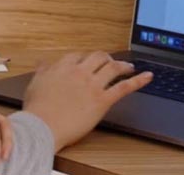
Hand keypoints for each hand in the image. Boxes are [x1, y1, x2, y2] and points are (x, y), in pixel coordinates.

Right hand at [22, 51, 152, 150]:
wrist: (43, 127)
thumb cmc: (38, 109)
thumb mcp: (35, 84)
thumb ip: (42, 71)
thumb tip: (43, 62)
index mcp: (63, 67)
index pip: (78, 55)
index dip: (85, 58)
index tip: (88, 61)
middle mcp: (80, 72)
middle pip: (98, 57)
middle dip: (106, 57)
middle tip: (110, 61)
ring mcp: (93, 85)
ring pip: (113, 68)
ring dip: (123, 65)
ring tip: (129, 67)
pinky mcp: (102, 101)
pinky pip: (124, 87)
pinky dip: (138, 81)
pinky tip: (148, 76)